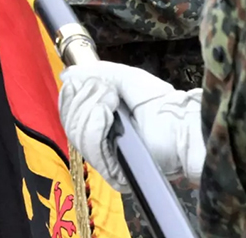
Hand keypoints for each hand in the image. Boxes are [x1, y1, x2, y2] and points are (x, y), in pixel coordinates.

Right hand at [58, 62, 204, 191]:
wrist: (179, 122)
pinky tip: (108, 114)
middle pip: (68, 121)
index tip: (87, 82)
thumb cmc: (158, 102)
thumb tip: (66, 75)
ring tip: (112, 101)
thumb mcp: (123, 78)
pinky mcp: (112, 171)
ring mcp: (103, 157)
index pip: (67, 110)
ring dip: (91, 108)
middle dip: (84, 98)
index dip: (71, 93)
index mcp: (97, 119)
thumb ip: (93, 74)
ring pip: (75, 132)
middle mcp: (96, 140)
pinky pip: (89, 146)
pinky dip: (96, 124)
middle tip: (107, 91)